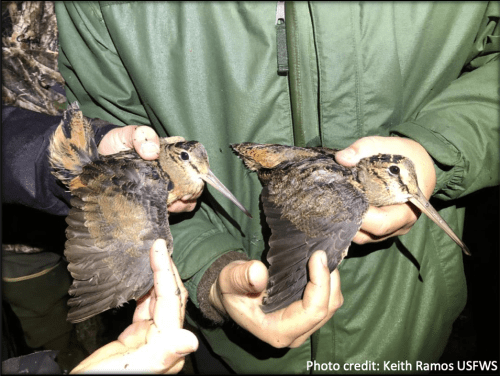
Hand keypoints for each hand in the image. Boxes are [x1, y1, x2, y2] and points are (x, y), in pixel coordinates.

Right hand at [71, 239, 198, 373]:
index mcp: (167, 344)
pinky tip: (141, 277)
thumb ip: (162, 354)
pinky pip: (145, 307)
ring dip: (157, 277)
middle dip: (166, 269)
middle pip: (170, 296)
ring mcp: (150, 337)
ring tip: (151, 253)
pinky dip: (145, 289)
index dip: (165, 271)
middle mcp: (164, 339)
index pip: (171, 300)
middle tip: (157, 244)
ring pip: (158, 299)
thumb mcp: (133, 369)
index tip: (158, 246)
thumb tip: (191, 341)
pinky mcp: (135, 337)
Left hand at [98, 125, 197, 212]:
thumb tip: (153, 153)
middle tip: (180, 197)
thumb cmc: (117, 142)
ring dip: (182, 204)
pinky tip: (164, 210)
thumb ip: (142, 136)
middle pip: (194, 184)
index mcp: (174, 152)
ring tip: (171, 204)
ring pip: (186, 198)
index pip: (196, 162)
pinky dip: (172, 211)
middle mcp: (174, 169)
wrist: (98, 157)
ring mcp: (166, 185)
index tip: (191, 182)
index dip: (198, 174)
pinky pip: (171, 208)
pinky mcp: (156, 198)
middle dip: (192, 193)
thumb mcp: (130, 134)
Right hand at [209, 251, 342, 347]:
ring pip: (331, 305)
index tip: (318, 256)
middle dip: (330, 279)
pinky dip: (327, 282)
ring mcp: (302, 327)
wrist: (229, 295)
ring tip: (323, 255)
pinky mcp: (306, 317)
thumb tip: (259, 272)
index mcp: (277, 331)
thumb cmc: (229, 289)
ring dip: (331, 280)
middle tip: (323, 251)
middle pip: (327, 308)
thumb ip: (241, 277)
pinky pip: (327, 300)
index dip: (320, 284)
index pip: (312, 311)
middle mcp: (294, 334)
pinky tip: (320, 264)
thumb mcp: (229, 279)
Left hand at [335, 136, 435, 243]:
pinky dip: (350, 223)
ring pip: (363, 236)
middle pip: (368, 234)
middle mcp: (400, 225)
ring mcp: (390, 229)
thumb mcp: (388, 145)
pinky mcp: (381, 228)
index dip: (360, 216)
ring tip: (333, 205)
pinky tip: (339, 208)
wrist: (421, 163)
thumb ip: (365, 148)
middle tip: (330, 203)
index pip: (381, 223)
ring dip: (346, 224)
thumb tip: (341, 158)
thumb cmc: (407, 156)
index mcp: (408, 209)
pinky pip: (363, 232)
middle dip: (347, 221)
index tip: (343, 200)